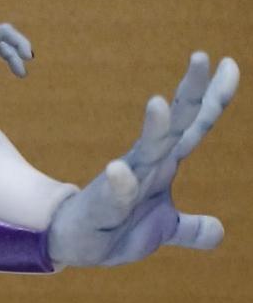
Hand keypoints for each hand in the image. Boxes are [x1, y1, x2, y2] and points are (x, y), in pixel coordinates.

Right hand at [47, 52, 238, 267]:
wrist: (71, 244)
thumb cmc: (115, 227)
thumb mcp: (162, 230)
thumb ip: (190, 229)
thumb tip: (218, 233)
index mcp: (163, 164)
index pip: (193, 127)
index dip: (213, 99)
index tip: (229, 65)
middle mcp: (145, 165)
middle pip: (173, 126)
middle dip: (189, 94)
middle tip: (200, 58)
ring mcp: (122, 182)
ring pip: (143, 152)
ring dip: (152, 129)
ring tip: (158, 103)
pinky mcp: (101, 206)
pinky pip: (112, 194)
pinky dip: (117, 183)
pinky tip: (116, 170)